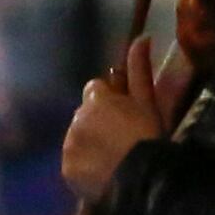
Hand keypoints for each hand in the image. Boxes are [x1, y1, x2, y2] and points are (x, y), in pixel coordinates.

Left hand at [59, 36, 186, 201]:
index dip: (109, 100)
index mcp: (96, 98)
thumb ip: (139, 69)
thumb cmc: (148, 136)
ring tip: (110, 158)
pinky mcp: (67, 167)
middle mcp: (77, 117)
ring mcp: (69, 143)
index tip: (123, 114)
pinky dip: (83, 165)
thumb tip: (141, 37)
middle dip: (96, 121)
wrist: (140, 178)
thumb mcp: (147, 101)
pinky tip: (101, 172)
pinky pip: (73, 162)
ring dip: (88, 142)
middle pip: (83, 114)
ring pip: (76, 137)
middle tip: (118, 139)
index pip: (95, 88)